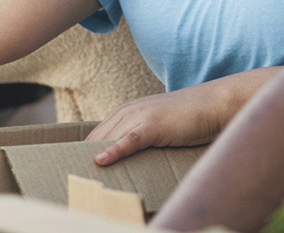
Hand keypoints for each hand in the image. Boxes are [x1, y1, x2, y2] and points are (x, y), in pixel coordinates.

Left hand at [88, 69, 280, 165]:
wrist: (212, 104)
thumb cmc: (186, 119)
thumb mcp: (156, 128)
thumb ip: (138, 138)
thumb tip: (122, 160)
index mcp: (125, 113)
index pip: (95, 137)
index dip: (84, 155)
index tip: (73, 171)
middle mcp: (127, 112)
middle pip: (96, 139)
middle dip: (82, 159)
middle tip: (71, 179)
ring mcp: (139, 117)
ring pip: (108, 139)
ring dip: (93, 158)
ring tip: (80, 178)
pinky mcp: (152, 125)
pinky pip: (128, 140)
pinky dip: (114, 150)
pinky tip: (101, 161)